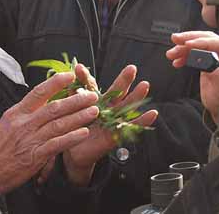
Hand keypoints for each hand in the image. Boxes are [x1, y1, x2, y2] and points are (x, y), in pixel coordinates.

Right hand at [0, 72, 98, 196]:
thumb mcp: (8, 123)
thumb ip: (27, 112)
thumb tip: (45, 100)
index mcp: (17, 113)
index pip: (38, 93)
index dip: (55, 83)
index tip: (70, 76)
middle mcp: (24, 124)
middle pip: (53, 108)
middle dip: (75, 100)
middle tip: (92, 95)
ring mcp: (30, 139)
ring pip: (58, 124)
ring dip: (79, 117)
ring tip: (94, 111)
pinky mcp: (35, 156)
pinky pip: (57, 144)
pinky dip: (71, 138)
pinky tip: (83, 133)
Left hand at [62, 64, 157, 186]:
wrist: (75, 149)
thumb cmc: (74, 126)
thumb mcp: (70, 111)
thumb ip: (71, 96)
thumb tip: (66, 80)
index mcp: (92, 100)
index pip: (89, 86)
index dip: (84, 78)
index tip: (78, 69)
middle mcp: (105, 107)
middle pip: (116, 92)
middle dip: (123, 80)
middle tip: (131, 68)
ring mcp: (113, 119)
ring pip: (126, 106)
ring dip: (136, 97)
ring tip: (144, 85)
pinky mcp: (117, 133)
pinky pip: (131, 127)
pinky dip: (142, 121)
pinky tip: (152, 113)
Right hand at [166, 31, 218, 121]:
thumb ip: (218, 76)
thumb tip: (207, 61)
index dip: (202, 42)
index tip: (188, 44)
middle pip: (208, 38)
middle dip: (190, 38)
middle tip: (176, 40)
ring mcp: (218, 55)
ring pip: (199, 43)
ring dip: (183, 47)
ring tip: (172, 53)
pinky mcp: (208, 58)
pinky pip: (195, 51)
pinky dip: (184, 54)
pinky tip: (177, 60)